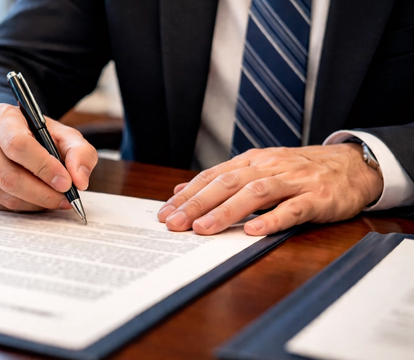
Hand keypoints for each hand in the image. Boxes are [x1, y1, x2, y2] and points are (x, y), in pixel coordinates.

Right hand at [0, 103, 97, 210]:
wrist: (4, 135)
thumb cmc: (34, 134)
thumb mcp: (61, 133)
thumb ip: (78, 152)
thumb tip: (79, 181)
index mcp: (0, 118)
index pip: (18, 145)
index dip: (44, 167)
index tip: (66, 182)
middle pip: (9, 175)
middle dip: (43, 192)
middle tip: (65, 198)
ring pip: (5, 194)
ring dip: (35, 203)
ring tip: (56, 200)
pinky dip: (24, 207)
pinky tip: (38, 200)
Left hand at [157, 144, 383, 235]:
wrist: (352, 165)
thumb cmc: (300, 171)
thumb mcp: (258, 168)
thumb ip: (222, 179)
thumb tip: (182, 190)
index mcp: (252, 161)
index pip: (213, 176)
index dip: (188, 195)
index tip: (165, 213)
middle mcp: (269, 167)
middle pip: (227, 183)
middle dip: (198, 204)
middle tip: (174, 223)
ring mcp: (294, 181)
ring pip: (255, 193)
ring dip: (227, 211)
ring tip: (203, 229)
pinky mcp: (318, 197)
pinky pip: (293, 209)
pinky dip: (273, 219)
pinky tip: (254, 232)